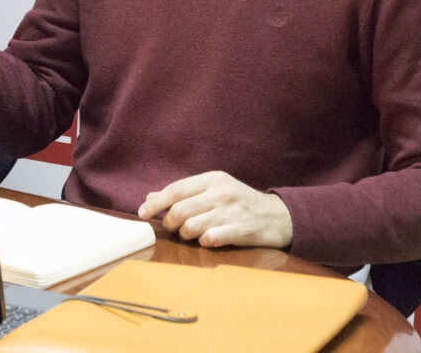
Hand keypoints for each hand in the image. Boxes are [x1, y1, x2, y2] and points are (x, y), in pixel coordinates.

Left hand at [137, 171, 293, 248]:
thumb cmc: (240, 202)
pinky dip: (203, 242)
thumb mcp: (214, 190)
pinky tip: (208, 239)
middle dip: (169, 222)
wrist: (278, 216)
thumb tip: (150, 197)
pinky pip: (209, 239)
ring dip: (185, 234)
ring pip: (191, 227)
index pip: (176, 190)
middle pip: (179, 210)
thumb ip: (184, 193)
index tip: (142, 213)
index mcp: (213, 179)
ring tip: (191, 234)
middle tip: (172, 227)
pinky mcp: (239, 230)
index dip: (156, 203)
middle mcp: (221, 193)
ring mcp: (231, 212)